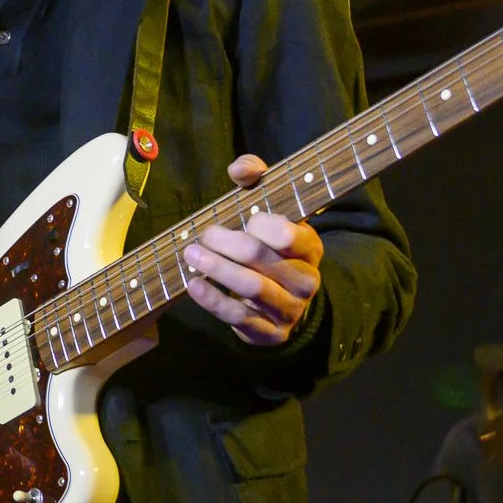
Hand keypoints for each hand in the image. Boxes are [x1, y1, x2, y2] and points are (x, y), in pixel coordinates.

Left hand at [183, 155, 322, 346]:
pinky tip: (194, 284)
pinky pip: (239, 317)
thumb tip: (239, 169)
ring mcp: (290, 310)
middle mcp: (306, 280)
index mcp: (310, 247)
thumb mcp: (269, 207)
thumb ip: (257, 178)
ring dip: (216, 268)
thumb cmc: (269, 245)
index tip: (245, 219)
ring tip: (192, 254)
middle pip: (261, 258)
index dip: (261, 225)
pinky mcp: (270, 333)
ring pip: (250, 288)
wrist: (282, 300)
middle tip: (204, 235)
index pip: (288, 235)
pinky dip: (212, 300)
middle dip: (225, 243)